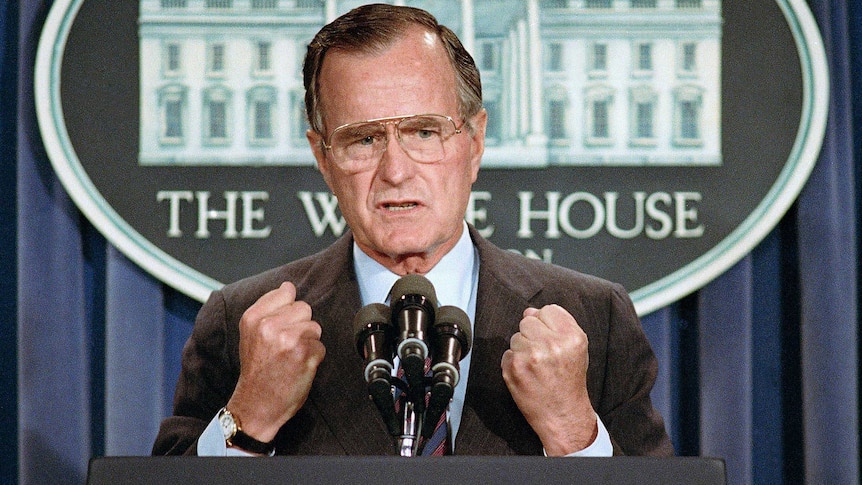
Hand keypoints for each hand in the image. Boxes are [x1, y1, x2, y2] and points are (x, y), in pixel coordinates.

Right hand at [226, 282, 325, 442]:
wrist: (256, 405)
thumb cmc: (257, 371)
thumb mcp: (251, 335)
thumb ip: (268, 309)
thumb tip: (288, 286)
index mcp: (253, 318)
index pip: (286, 292)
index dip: (289, 310)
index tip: (282, 325)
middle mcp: (269, 325)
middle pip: (304, 308)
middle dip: (300, 326)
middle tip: (286, 347)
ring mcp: (287, 338)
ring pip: (315, 327)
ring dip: (309, 342)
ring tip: (291, 357)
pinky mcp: (304, 353)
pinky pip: (321, 346)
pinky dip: (315, 358)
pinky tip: (299, 367)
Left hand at [501, 305, 596, 455]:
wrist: (563, 414)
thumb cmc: (569, 380)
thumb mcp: (576, 349)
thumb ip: (557, 325)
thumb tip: (530, 311)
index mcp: (571, 337)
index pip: (548, 310)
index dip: (547, 324)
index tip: (551, 338)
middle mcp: (552, 344)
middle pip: (528, 321)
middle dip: (532, 335)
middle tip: (542, 355)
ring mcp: (530, 356)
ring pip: (515, 336)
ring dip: (522, 349)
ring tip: (536, 366)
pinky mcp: (513, 368)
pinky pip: (507, 353)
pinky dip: (513, 363)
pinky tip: (527, 375)